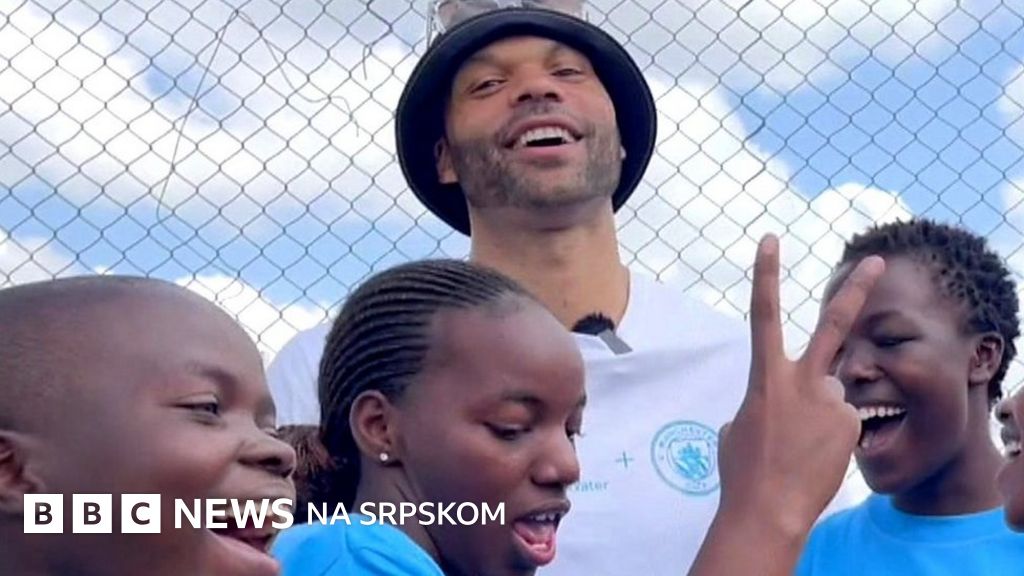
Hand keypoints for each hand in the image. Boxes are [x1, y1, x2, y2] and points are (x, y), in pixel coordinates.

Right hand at [718, 235, 883, 535]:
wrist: (768, 508)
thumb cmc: (743, 471)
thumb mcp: (737, 429)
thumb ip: (760, 406)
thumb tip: (777, 409)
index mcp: (765, 377)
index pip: (762, 315)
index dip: (766, 275)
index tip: (771, 241)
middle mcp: (803, 381)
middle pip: (835, 326)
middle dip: (856, 290)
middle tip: (878, 261)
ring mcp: (831, 402)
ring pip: (833, 396)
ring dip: (820, 417)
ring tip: (801, 449)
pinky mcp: (851, 425)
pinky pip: (843, 424)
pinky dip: (831, 440)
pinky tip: (815, 459)